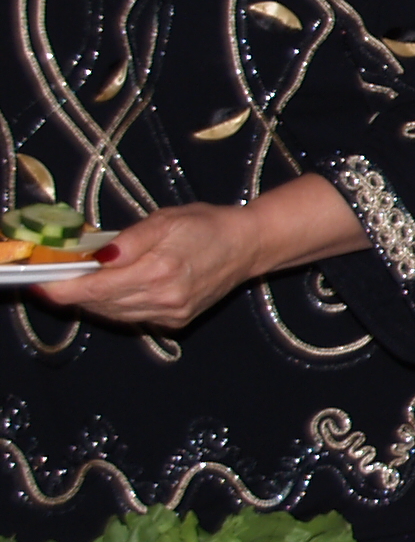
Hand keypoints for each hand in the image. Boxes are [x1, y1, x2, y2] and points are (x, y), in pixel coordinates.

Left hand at [40, 205, 260, 330]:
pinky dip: (114, 305)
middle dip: (72, 290)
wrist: (248, 246)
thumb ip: (127, 240)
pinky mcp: (175, 321)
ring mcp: (170, 314)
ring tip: (82, 280)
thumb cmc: (206, 225)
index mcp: (158, 271)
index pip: (95, 288)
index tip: (39, 281)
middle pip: (99, 303)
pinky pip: (131, 317)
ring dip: (91, 299)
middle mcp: (163, 299)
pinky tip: (113, 289)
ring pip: (112, 313)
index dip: (62, 287)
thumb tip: (95, 256)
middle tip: (55, 274)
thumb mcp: (165, 220)